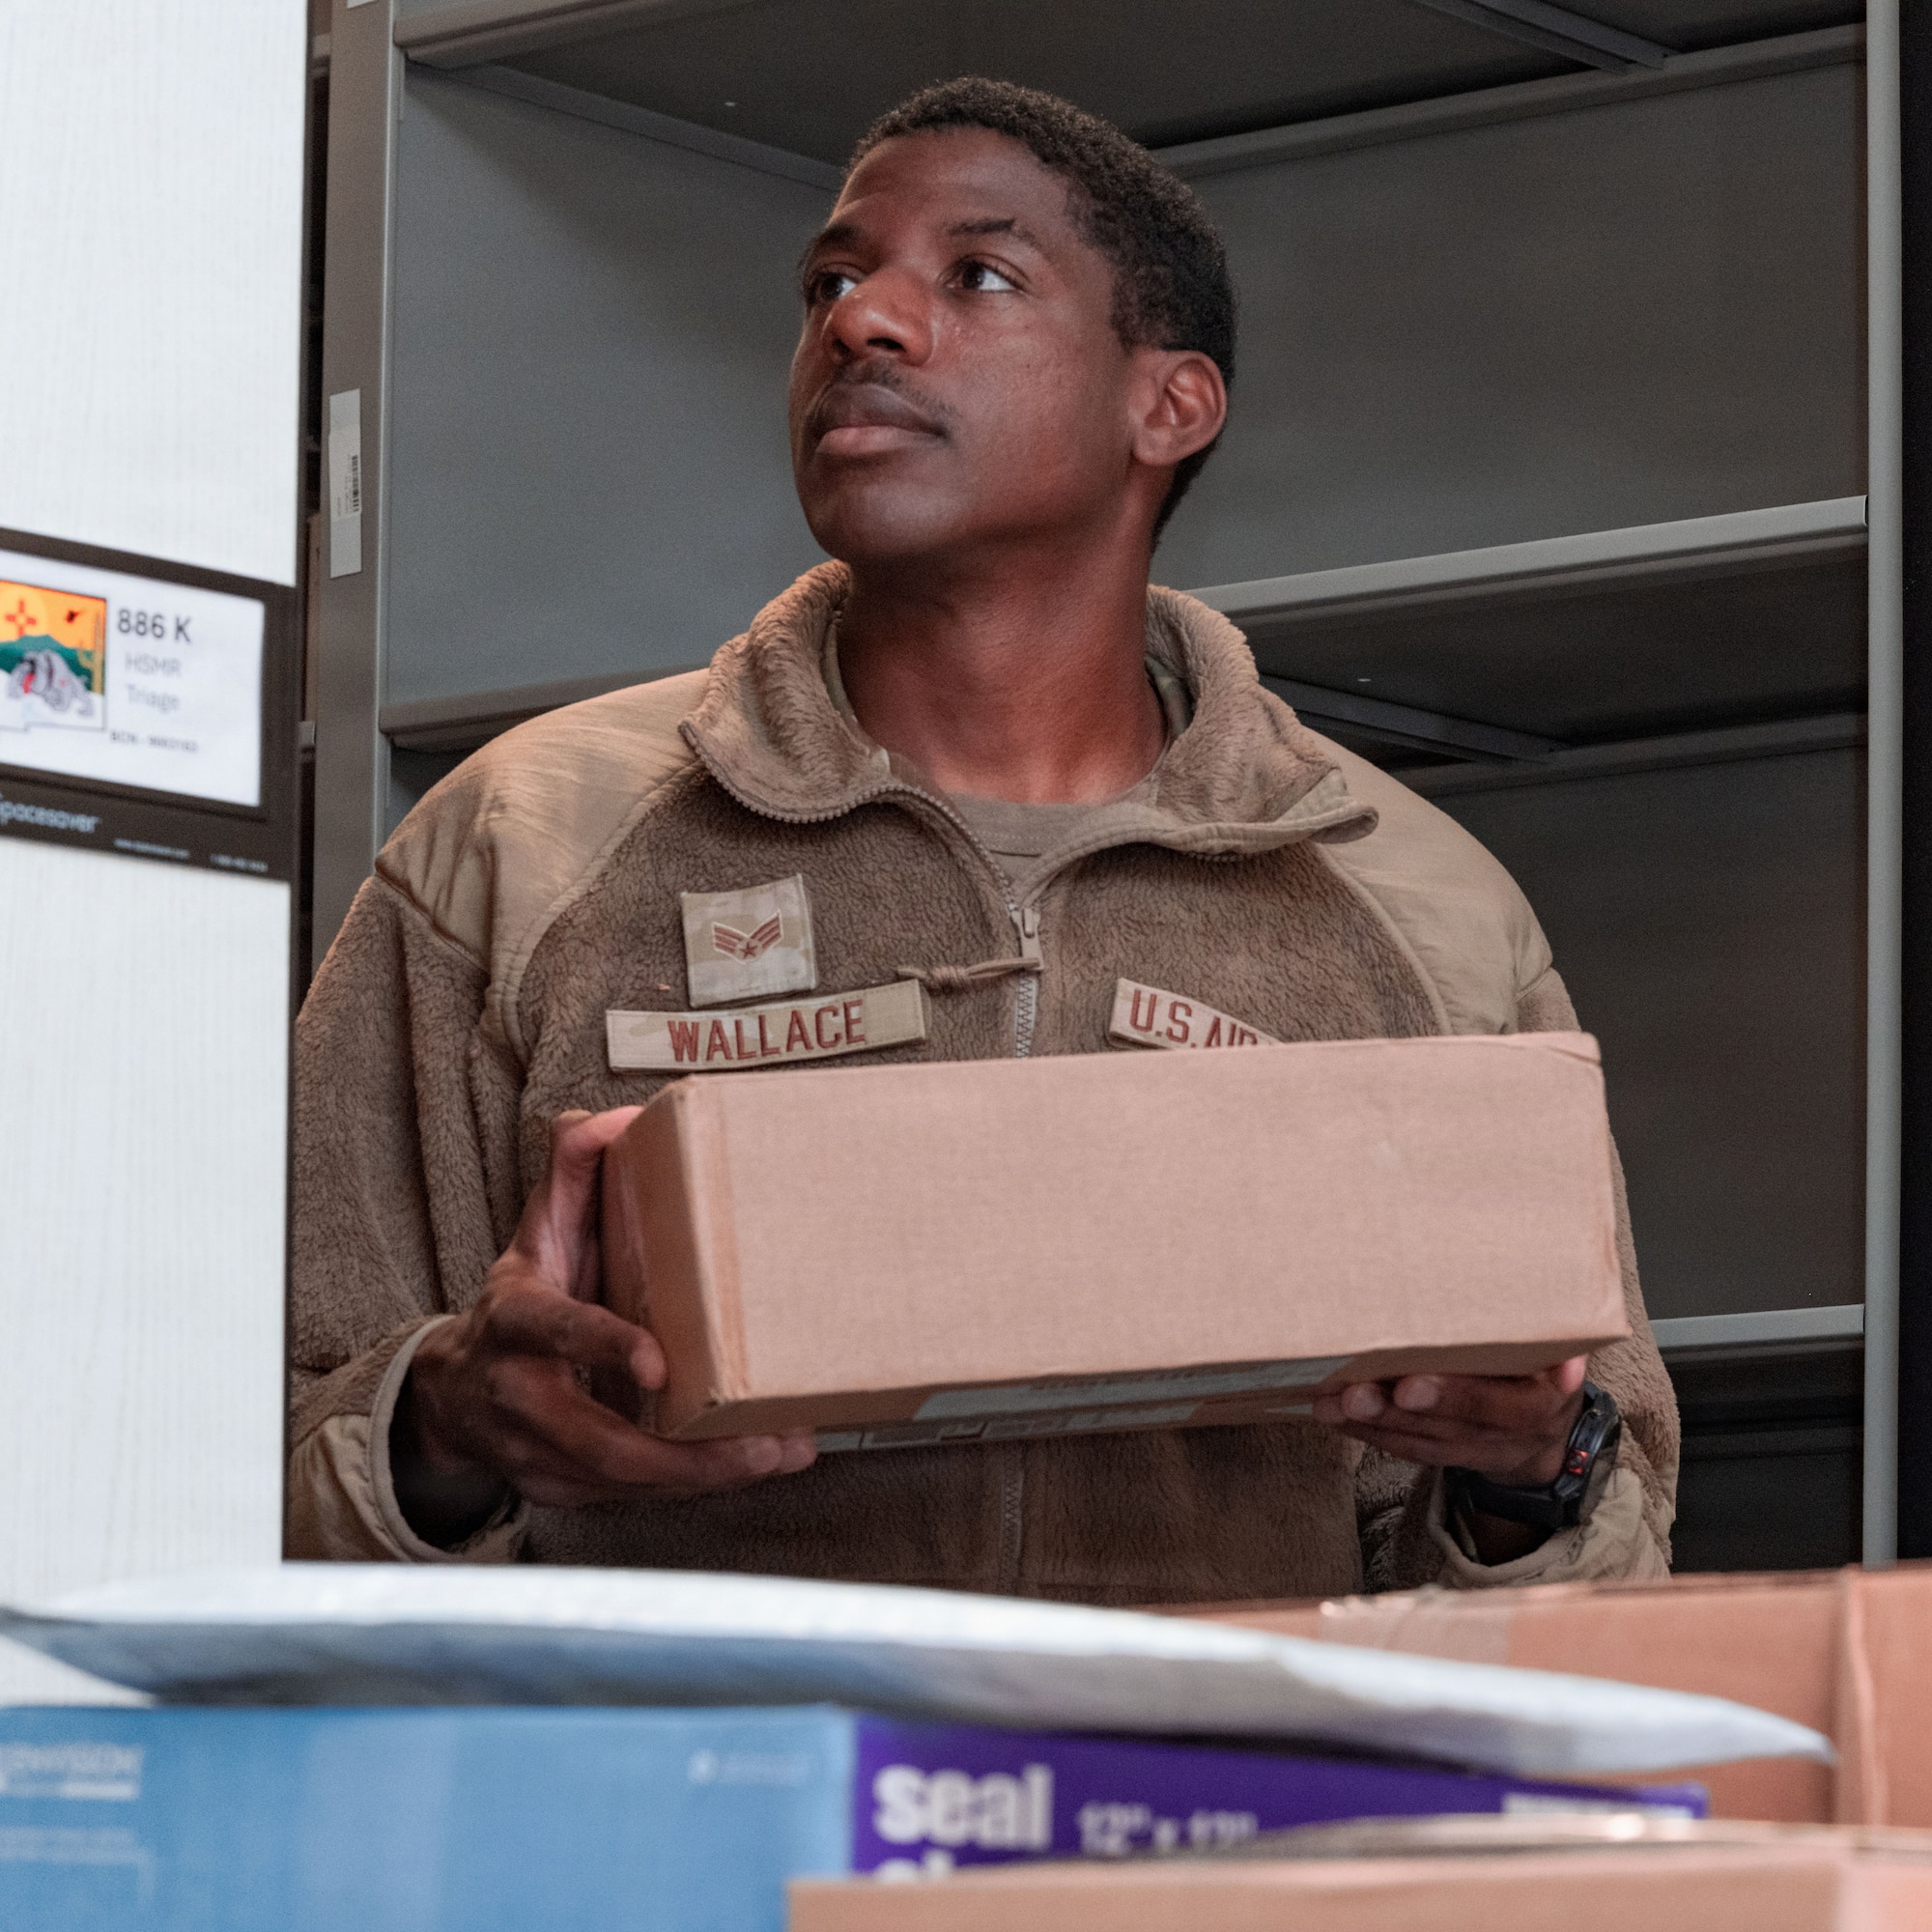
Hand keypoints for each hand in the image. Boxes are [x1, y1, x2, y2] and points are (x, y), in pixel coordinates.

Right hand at [393, 1107, 815, 1543]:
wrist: (457, 1391)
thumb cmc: (521, 1300)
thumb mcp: (539, 1232)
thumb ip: (574, 1172)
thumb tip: (606, 1116)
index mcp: (514, 1319)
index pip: (555, 1331)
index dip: (603, 1345)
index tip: (659, 1364)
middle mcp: (520, 1394)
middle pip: (600, 1440)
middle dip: (684, 1451)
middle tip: (761, 1442)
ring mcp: (537, 1452)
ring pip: (625, 1480)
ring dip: (707, 1473)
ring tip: (779, 1453)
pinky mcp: (561, 1489)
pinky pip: (633, 1497)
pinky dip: (696, 1483)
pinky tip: (754, 1465)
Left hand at [1312, 1356, 1589, 1564]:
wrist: (1548, 1435)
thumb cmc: (1544, 1373)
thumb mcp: (1562, 1356)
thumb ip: (1558, 1349)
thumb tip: (1568, 1359)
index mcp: (1539, 1405)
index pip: (1495, 1405)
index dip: (1453, 1397)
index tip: (1410, 1385)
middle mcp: (1506, 1436)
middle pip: (1447, 1426)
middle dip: (1396, 1410)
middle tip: (1354, 1394)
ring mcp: (1476, 1451)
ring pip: (1420, 1441)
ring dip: (1372, 1423)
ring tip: (1329, 1404)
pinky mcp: (1449, 1457)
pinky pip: (1409, 1450)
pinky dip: (1370, 1433)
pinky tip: (1336, 1416)